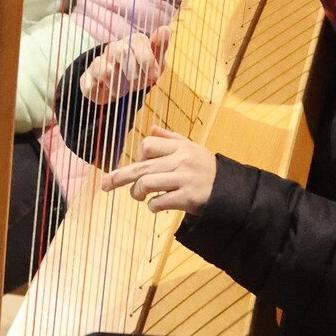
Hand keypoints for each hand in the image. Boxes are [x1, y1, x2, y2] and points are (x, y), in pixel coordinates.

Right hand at [79, 24, 170, 104]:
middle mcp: (114, 47)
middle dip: (133, 72)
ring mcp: (99, 62)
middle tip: (137, 83)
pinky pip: (91, 85)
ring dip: (118, 86)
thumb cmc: (142, 72)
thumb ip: (160, 46)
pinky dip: (101, 92)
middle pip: (121, 51)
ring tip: (122, 90)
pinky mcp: (87, 78)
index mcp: (133, 41)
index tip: (153, 76)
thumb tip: (166, 29)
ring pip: (106, 71)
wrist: (120, 88)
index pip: (138, 41)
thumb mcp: (156, 62)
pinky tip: (107, 92)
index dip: (146, 60)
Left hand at [101, 123, 216, 215]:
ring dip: (137, 193)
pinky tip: (156, 206)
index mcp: (181, 147)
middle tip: (105, 185)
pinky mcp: (187, 198)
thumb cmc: (207, 170)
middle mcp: (181, 160)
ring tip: (140, 197)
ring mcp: (184, 179)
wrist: (230, 192)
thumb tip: (151, 128)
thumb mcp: (193, 149)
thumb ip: (171, 139)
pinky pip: (158, 202)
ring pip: (146, 183)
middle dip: (119, 177)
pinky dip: (152, 206)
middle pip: (141, 166)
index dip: (138, 156)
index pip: (148, 144)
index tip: (139, 166)